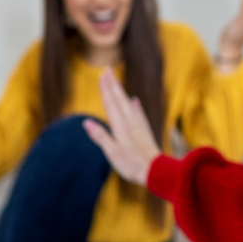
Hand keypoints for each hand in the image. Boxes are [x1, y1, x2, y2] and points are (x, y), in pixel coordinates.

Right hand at [84, 69, 161, 186]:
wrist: (156, 171)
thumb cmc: (132, 164)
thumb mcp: (112, 153)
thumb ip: (100, 137)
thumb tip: (86, 122)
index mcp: (120, 126)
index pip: (111, 104)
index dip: (105, 89)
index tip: (102, 75)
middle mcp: (130, 123)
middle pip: (119, 100)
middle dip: (112, 84)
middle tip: (107, 69)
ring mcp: (139, 127)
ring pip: (128, 104)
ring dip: (122, 92)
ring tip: (117, 81)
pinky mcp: (145, 132)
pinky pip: (139, 114)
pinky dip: (135, 106)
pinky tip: (135, 101)